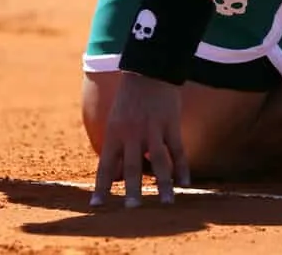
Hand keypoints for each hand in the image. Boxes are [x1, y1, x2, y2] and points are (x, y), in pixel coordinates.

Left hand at [91, 71, 188, 207]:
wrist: (147, 70)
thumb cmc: (129, 101)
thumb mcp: (116, 122)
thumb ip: (117, 149)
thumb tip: (115, 177)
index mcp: (114, 133)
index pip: (106, 165)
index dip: (101, 186)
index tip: (96, 206)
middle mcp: (132, 133)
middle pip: (132, 166)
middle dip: (132, 189)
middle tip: (132, 209)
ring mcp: (153, 129)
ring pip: (158, 161)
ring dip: (162, 184)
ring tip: (166, 203)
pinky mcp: (171, 124)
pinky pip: (178, 150)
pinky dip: (182, 168)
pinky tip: (185, 184)